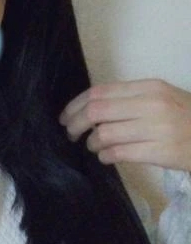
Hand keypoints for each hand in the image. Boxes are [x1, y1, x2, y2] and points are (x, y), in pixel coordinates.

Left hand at [58, 79, 190, 172]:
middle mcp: (152, 104)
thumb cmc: (186, 118)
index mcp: (150, 87)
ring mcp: (157, 128)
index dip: (76, 104)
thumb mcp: (162, 98)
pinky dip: (105, 156)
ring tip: (94, 146)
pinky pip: (119, 153)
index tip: (66, 115)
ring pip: (104, 134)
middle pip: (96, 111)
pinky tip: (106, 156)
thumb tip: (90, 108)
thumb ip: (130, 99)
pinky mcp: (161, 151)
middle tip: (70, 133)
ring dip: (92, 143)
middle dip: (75, 124)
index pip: (100, 91)